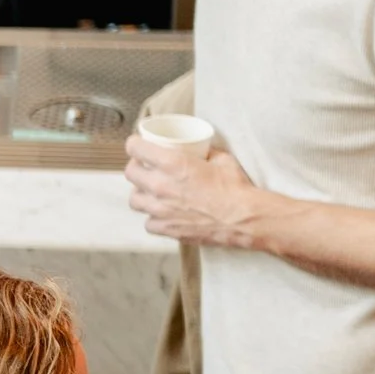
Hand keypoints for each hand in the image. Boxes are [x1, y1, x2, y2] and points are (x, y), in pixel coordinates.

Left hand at [124, 136, 262, 247]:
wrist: (244, 218)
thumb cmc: (235, 188)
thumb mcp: (221, 158)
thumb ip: (205, 152)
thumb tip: (200, 149)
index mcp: (172, 164)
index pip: (136, 149)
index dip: (134, 145)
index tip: (137, 145)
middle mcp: (160, 185)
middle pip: (130, 173)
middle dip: (136, 167)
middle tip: (146, 167)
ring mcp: (160, 209)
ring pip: (134, 200)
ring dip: (141, 193)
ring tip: (152, 192)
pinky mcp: (166, 228)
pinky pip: (148, 223)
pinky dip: (153, 218)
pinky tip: (163, 214)